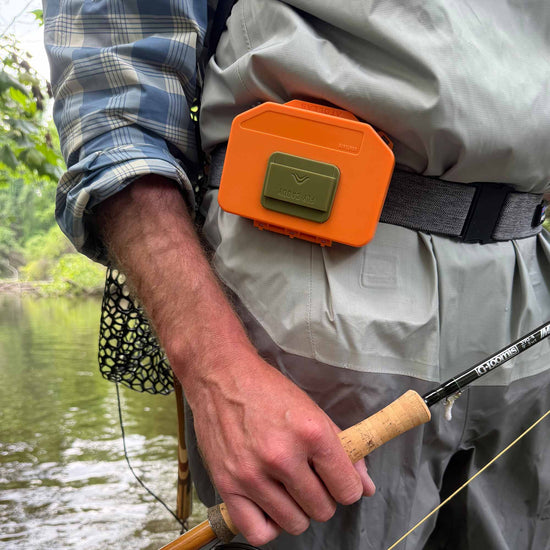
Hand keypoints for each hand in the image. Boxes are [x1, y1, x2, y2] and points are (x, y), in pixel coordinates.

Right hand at [181, 345, 375, 546]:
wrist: (221, 377)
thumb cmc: (268, 390)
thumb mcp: (312, 411)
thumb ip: (343, 450)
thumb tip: (365, 487)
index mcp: (310, 433)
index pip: (346, 488)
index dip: (347, 487)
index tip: (338, 481)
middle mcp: (282, 456)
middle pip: (322, 509)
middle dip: (322, 497)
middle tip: (310, 479)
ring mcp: (252, 474)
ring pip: (294, 523)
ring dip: (297, 510)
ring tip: (289, 489)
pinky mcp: (226, 485)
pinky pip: (257, 532)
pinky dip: (269, 526)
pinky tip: (270, 505)